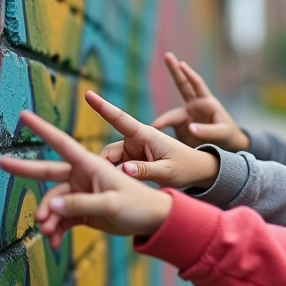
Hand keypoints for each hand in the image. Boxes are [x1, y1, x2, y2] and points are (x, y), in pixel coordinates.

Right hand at [0, 111, 172, 248]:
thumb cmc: (139, 205)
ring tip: (48, 232)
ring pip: (54, 203)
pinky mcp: (83, 210)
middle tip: (2, 164)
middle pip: (49, 172)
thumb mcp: (111, 204)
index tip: (24, 115)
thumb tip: (51, 207)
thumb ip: (80, 205)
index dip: (43, 129)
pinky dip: (57, 230)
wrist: (154, 221)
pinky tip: (55, 243)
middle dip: (26, 170)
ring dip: (49, 217)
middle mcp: (83, 176)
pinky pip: (62, 219)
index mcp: (91, 165)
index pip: (62, 143)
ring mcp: (82, 193)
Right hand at [86, 91, 220, 189]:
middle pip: (110, 151)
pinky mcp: (133, 158)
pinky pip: (116, 166)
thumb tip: (122, 169)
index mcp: (147, 135)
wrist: (196, 170)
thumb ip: (146, 171)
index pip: (121, 119)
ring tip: (113, 190)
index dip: (103, 107)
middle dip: (103, 166)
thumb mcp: (168, 172)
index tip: (88, 94)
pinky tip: (116, 188)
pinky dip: (114, 175)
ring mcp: (134, 149)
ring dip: (109, 173)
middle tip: (100, 184)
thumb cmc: (186, 167)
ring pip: (111, 161)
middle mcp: (137, 139)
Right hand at [152, 52, 250, 150]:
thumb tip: (189, 128)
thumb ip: (208, 130)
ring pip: (172, 114)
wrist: (226, 147)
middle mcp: (195, 106)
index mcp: (207, 103)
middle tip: (167, 55)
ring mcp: (186, 116)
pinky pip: (170, 128)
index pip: (197, 85)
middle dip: (174, 70)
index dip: (189, 74)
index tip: (181, 64)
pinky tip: (154, 136)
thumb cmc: (228, 136)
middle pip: (182, 85)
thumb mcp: (222, 133)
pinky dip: (163, 131)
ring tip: (155, 126)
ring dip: (163, 120)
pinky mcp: (181, 128)